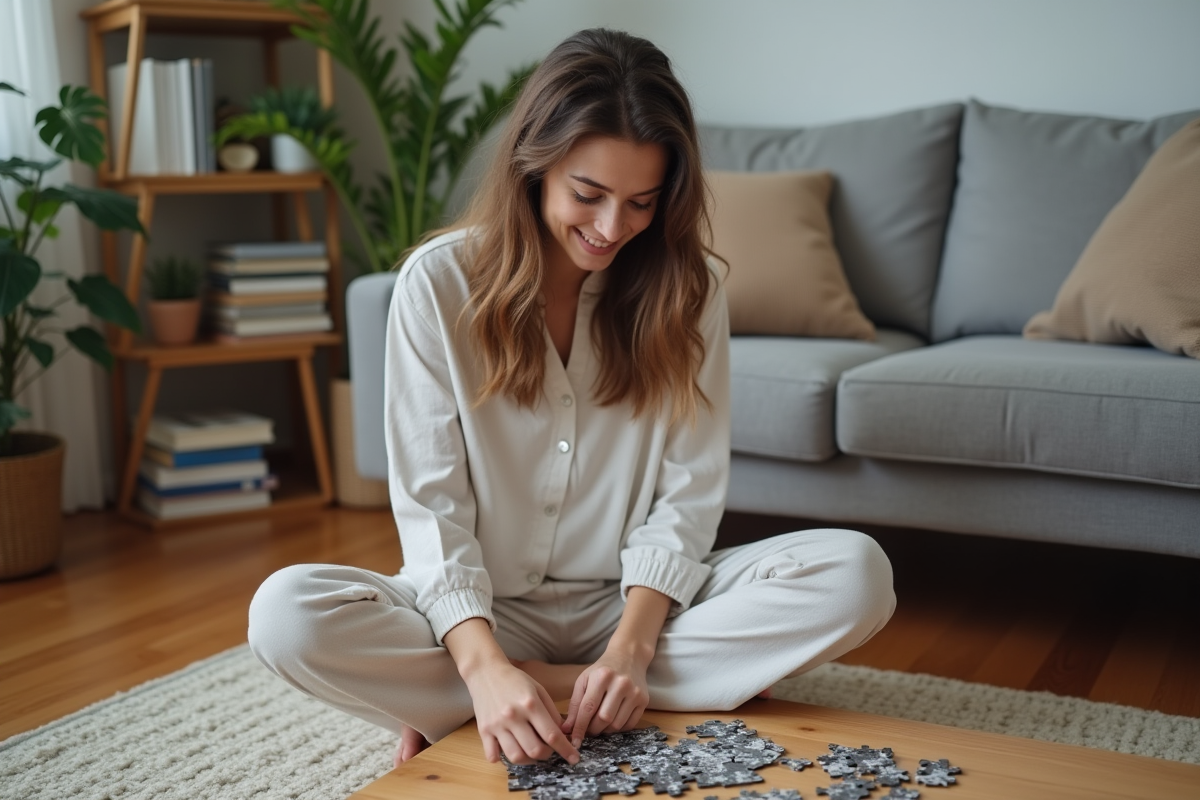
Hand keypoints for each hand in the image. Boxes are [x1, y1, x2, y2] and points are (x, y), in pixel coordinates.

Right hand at [463, 660, 579, 765]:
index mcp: (531, 704)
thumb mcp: (539, 689)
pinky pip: (493, 756)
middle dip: (546, 755)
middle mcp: (513, 716)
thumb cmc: (515, 680)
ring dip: (528, 760)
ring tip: (530, 753)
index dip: (565, 749)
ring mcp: (497, 724)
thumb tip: (562, 733)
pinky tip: (508, 749)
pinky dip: (502, 759)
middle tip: (548, 749)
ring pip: (515, 756)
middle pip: (535, 750)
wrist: (485, 671)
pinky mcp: (483, 730)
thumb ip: (551, 711)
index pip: (552, 734)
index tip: (574, 758)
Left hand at [561, 650, 649, 746]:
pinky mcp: (644, 700)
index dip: (579, 727)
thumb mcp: (584, 680)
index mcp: (602, 677)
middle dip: (593, 730)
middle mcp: (620, 683)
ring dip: (605, 730)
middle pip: (604, 719)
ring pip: (617, 724)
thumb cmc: (602, 670)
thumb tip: (566, 729)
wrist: (628, 656)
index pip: (588, 708)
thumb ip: (575, 704)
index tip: (574, 741)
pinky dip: (618, 728)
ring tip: (599, 724)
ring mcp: (635, 692)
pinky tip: (613, 721)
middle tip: (588, 730)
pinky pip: (630, 724)